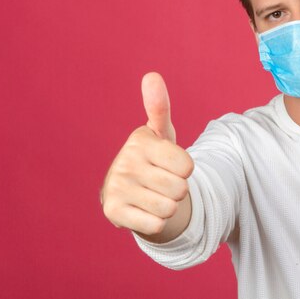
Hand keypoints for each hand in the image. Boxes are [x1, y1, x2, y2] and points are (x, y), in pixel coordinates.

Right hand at [101, 72, 193, 235]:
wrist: (130, 193)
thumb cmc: (154, 159)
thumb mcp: (162, 134)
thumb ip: (160, 107)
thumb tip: (152, 75)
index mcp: (140, 140)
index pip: (188, 167)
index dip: (185, 169)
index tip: (170, 164)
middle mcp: (124, 161)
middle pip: (180, 189)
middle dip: (177, 190)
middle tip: (161, 182)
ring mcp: (116, 187)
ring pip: (169, 208)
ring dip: (168, 206)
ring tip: (153, 195)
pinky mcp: (111, 212)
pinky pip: (156, 225)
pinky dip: (156, 222)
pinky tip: (143, 210)